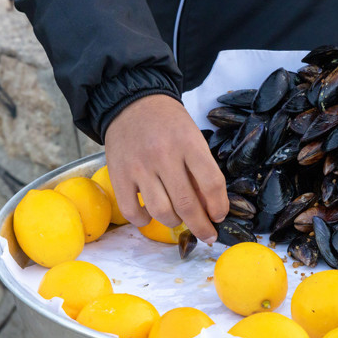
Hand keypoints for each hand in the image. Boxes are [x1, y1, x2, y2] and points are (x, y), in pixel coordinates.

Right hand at [105, 95, 228, 243]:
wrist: (132, 102)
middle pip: (187, 204)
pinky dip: (144, 221)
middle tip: (207, 234)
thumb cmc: (168, 123)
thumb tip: (208, 208)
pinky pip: (132, 211)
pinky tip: (150, 215)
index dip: (219, 206)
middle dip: (202, 227)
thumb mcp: (193, 138)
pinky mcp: (118, 175)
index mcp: (188, 143)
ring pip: (161, 212)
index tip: (219, 216)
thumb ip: (200, 170)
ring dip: (174, 222)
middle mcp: (164, 155)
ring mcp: (139, 166)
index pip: (211, 183)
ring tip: (178, 218)